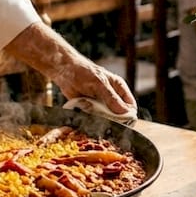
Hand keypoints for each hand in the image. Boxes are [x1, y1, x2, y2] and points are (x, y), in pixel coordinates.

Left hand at [4, 23, 136, 115]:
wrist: (64, 72)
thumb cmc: (84, 72)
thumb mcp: (100, 84)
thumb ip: (111, 98)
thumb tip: (124, 112)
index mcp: (119, 88)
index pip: (130, 106)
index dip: (129, 116)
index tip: (123, 123)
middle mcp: (112, 97)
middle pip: (119, 115)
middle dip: (114, 120)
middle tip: (107, 122)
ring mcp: (102, 104)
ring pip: (107, 118)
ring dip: (102, 120)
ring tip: (94, 116)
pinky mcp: (91, 108)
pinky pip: (95, 118)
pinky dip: (92, 119)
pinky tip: (88, 116)